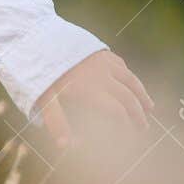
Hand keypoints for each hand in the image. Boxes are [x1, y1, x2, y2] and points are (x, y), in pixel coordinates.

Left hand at [33, 49, 153, 148]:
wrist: (33, 35)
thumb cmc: (35, 71)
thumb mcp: (42, 98)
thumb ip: (56, 123)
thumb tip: (66, 147)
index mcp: (90, 89)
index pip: (118, 111)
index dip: (127, 125)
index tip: (131, 137)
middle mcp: (101, 74)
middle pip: (128, 97)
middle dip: (138, 114)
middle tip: (144, 128)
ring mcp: (102, 60)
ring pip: (130, 79)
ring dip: (141, 95)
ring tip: (149, 109)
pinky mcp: (99, 49)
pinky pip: (121, 65)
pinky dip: (130, 78)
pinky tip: (132, 84)